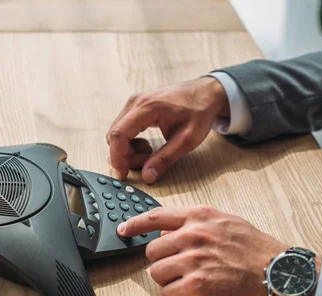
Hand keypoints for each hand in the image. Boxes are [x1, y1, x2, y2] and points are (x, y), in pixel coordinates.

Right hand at [105, 77, 228, 183]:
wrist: (205, 93)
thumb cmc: (199, 111)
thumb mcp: (186, 140)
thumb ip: (165, 159)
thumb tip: (147, 176)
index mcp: (146, 107)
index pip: (118, 134)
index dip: (117, 157)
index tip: (123, 174)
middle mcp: (136, 102)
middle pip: (115, 135)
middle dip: (124, 155)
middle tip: (144, 164)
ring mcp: (134, 103)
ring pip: (118, 133)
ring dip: (128, 150)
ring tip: (149, 154)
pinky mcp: (136, 107)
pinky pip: (124, 128)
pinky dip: (130, 142)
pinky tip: (146, 146)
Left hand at [117, 206, 320, 295]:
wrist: (283, 274)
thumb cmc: (258, 251)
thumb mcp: (227, 223)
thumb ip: (197, 223)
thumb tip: (169, 230)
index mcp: (199, 217)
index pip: (155, 216)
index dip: (134, 225)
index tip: (124, 230)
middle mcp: (193, 235)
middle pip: (152, 251)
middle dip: (163, 263)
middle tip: (182, 270)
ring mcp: (193, 260)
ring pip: (156, 274)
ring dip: (170, 282)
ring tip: (192, 284)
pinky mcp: (197, 285)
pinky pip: (168, 295)